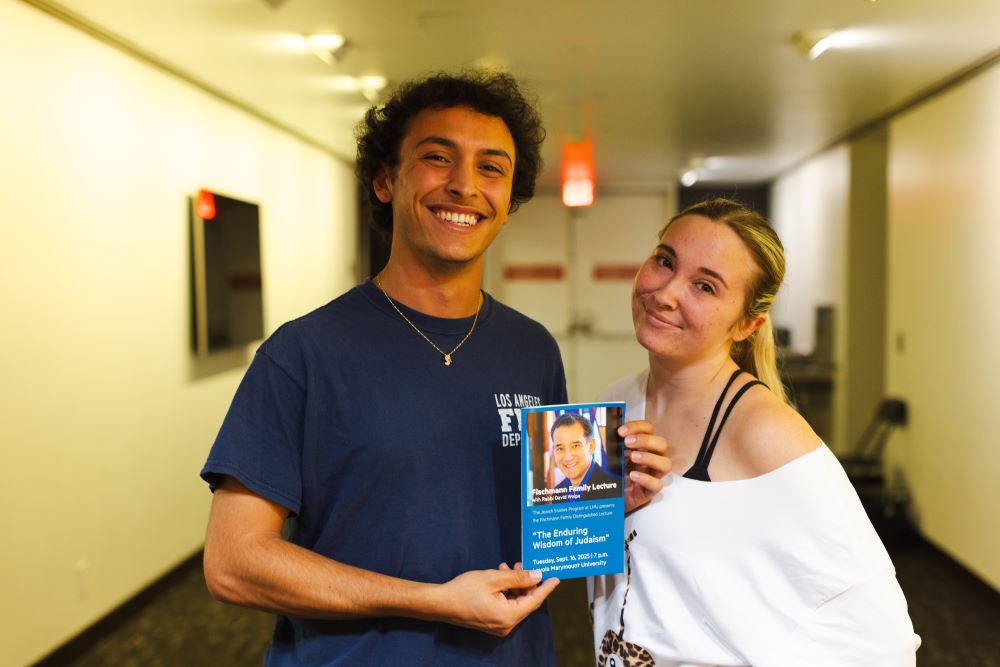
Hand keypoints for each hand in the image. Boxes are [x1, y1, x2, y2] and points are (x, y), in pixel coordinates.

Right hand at [433, 567, 558, 635]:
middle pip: (525, 602)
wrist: (441, 603)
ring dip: (514, 585)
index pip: (534, 601)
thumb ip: (518, 578)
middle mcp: (506, 625)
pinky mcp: (491, 622)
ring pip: (515, 602)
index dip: (546, 588)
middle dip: (526, 582)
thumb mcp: (494, 578)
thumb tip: (537, 576)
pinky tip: (500, 576)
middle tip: (523, 564)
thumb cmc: (465, 590)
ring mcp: (498, 625)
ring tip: (507, 567)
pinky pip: (506, 605)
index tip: (556, 578)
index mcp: (508, 616)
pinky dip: (506, 591)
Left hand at [619, 420, 671, 512]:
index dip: (637, 427)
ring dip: (650, 458)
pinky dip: (646, 479)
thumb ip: (612, 439)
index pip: (648, 429)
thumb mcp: (610, 453)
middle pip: (662, 444)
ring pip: (666, 464)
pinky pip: (657, 485)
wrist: (606, 496)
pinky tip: (633, 476)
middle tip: (628, 442)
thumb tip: (611, 423)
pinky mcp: (649, 491)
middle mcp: (651, 458)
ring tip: (633, 457)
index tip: (621, 431)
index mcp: (642, 446)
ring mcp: (652, 474)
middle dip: (646, 440)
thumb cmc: (612, 473)